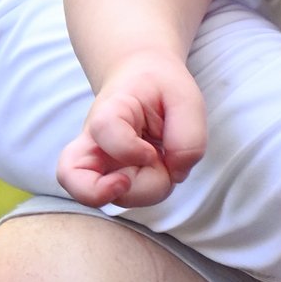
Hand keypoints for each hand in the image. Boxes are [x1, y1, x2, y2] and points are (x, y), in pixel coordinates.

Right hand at [55, 54, 206, 209]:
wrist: (142, 80)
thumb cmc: (161, 89)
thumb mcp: (186, 98)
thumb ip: (189, 137)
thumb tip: (175, 174)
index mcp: (109, 111)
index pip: (104, 133)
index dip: (130, 150)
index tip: (152, 148)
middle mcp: (92, 143)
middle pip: (90, 187)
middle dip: (144, 186)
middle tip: (159, 158)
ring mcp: (96, 165)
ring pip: (114, 200)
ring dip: (151, 188)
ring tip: (161, 159)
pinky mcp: (107, 179)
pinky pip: (123, 201)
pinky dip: (149, 192)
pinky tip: (156, 170)